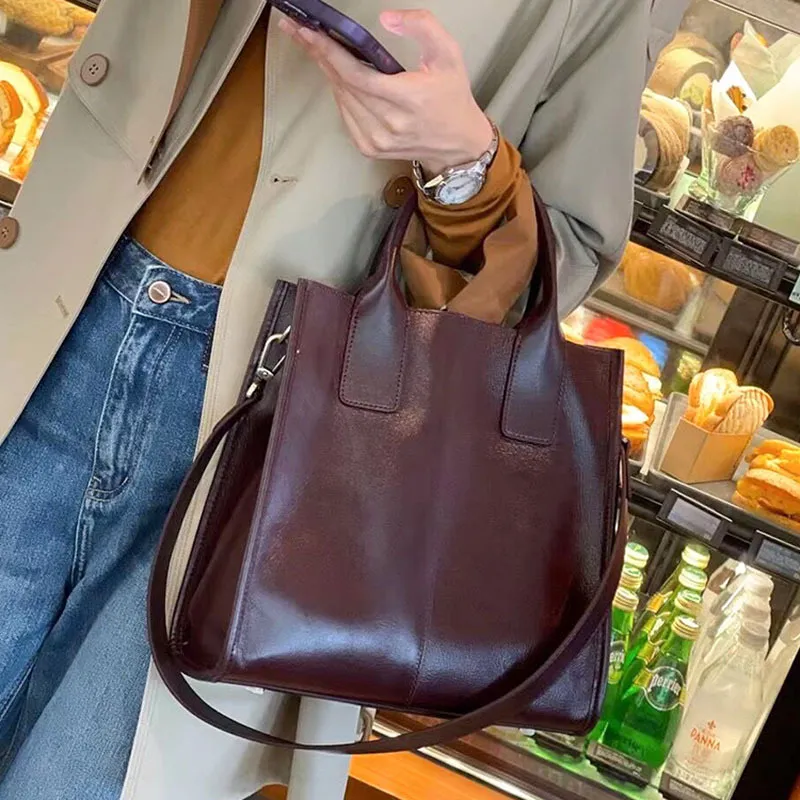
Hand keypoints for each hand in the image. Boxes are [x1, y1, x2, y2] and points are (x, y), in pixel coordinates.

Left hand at [278, 9, 493, 175]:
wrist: (457, 144)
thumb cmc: (452, 98)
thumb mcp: (449, 54)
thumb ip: (422, 27)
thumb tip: (386, 19)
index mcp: (408, 100)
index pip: (356, 74)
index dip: (328, 52)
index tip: (307, 32)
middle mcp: (389, 124)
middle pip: (342, 84)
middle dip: (318, 54)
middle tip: (299, 30)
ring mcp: (376, 140)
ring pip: (341, 99)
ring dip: (327, 71)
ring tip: (314, 47)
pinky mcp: (369, 148)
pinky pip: (345, 114)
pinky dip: (339, 93)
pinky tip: (337, 76)